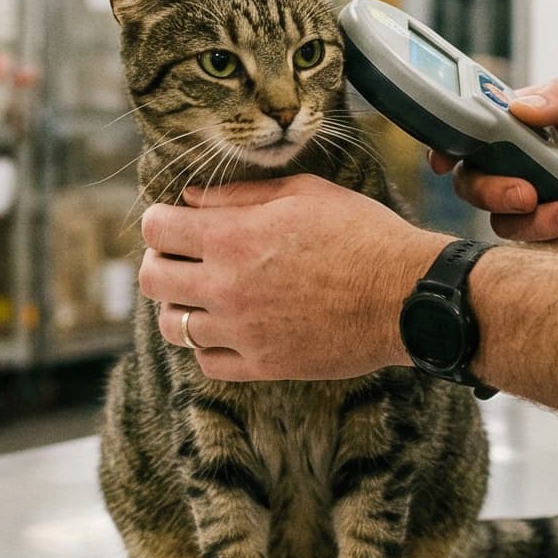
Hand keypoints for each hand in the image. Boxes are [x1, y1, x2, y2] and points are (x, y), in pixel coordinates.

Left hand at [137, 176, 447, 381]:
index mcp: (232, 237)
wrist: (405, 295)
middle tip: (184, 259)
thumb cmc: (362, 234)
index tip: (176, 223)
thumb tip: (192, 197)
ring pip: (172, 327)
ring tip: (204, 296)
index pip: (156, 228)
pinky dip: (209, 345)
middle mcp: (226, 287)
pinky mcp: (262, 365)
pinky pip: (206, 362)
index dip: (160, 221)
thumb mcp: (304, 192)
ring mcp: (241, 332)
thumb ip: (240, 194)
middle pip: (152, 279)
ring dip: (180, 307)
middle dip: (161, 262)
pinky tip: (230, 328)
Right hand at [432, 75, 557, 246]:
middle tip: (529, 194)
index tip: (446, 160)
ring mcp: (545, 202)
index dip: (450, 147)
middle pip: (478, 186)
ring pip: (509, 224)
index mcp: (528, 126)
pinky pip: (544, 251)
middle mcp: (527, 165)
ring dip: (540, 224)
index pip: (473, 134)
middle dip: (496, 194)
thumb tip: (518, 107)